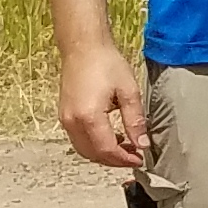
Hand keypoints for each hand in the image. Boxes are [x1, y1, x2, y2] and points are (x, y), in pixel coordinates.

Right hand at [60, 44, 148, 170]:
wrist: (83, 48)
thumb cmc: (107, 64)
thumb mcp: (129, 92)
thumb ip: (135, 120)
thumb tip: (142, 144)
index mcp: (88, 117)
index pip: (107, 150)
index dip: (124, 159)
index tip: (140, 160)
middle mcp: (72, 122)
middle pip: (93, 154)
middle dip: (115, 160)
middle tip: (135, 156)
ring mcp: (65, 119)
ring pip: (84, 149)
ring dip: (104, 154)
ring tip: (126, 148)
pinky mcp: (64, 115)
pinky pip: (78, 139)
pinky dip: (94, 145)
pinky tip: (112, 137)